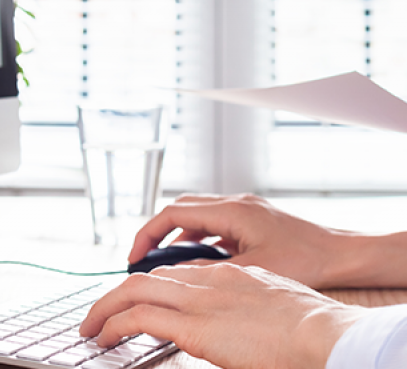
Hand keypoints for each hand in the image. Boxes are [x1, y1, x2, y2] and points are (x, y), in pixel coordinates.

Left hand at [80, 264, 366, 368]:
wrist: (326, 335)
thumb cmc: (313, 331)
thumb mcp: (273, 309)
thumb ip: (246, 312)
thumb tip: (236, 332)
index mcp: (229, 276)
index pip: (176, 275)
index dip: (151, 288)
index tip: (137, 302)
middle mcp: (208, 280)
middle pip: (148, 278)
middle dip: (117, 294)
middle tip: (100, 313)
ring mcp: (198, 299)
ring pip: (133, 291)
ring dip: (105, 308)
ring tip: (91, 327)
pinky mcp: (192, 325)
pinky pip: (137, 318)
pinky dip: (113, 324)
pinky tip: (104, 338)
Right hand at [128, 194, 348, 288]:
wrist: (343, 254)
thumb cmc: (307, 259)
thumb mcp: (251, 269)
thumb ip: (210, 270)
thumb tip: (177, 276)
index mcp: (231, 211)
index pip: (173, 213)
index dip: (148, 234)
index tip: (136, 255)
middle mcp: (235, 203)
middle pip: (180, 208)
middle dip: (157, 231)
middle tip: (143, 256)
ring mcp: (244, 209)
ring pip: (196, 214)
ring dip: (178, 234)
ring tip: (166, 260)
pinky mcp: (252, 219)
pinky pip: (213, 221)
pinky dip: (198, 236)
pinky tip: (199, 258)